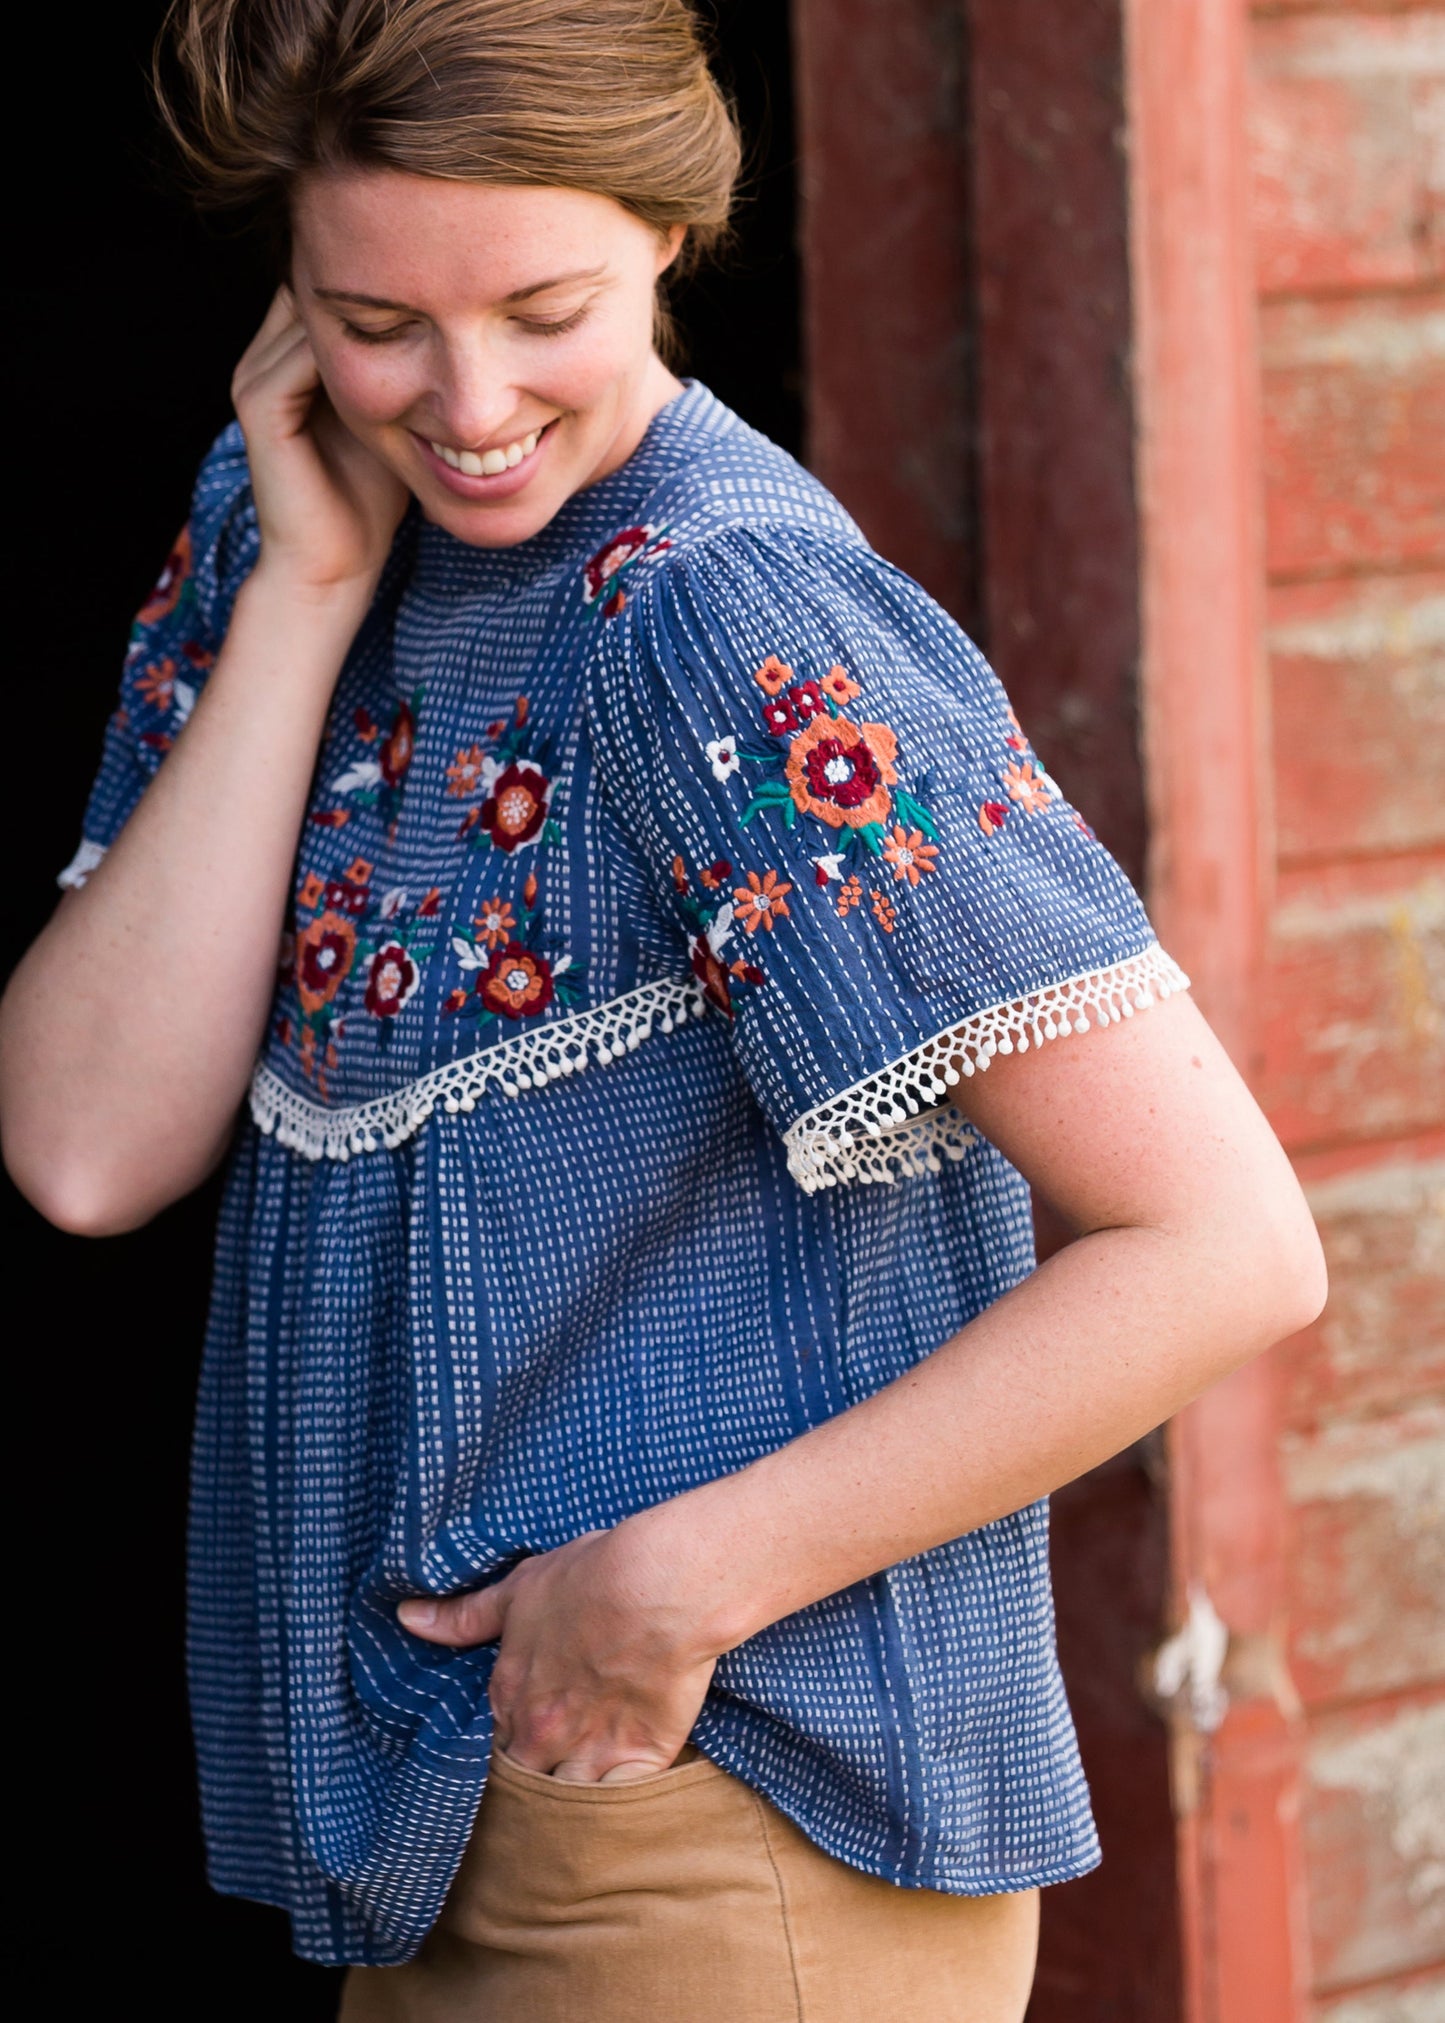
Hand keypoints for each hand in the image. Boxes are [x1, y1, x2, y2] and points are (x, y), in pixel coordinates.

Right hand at [231, 287, 408, 600]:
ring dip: (366, 304)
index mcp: (289, 357)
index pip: (328, 287)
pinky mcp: (261, 406)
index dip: (377, 273)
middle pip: (312, 285)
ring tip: (425, 300)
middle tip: (435, 268)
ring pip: (307, 312)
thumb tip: (455, 326)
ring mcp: (255, 378)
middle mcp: (263, 358)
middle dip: (372, 277)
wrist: (334, 565)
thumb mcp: (393, 418)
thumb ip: (401, 369)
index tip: (437, 269)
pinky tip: (404, 348)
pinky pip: (302, 356)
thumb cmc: (369, 499)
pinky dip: (351, 346)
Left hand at [397, 1521, 720, 1783]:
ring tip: (573, 1811)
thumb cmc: (593, 1576)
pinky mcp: (639, 1760)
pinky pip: (615, 1808)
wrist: (661, 1583)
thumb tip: (406, 1618)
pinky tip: (615, 1809)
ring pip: (562, 1807)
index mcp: (508, 1694)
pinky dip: (614, 1811)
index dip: (502, 1750)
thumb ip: (464, 1616)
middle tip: (539, 1788)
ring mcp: (588, 1751)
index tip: (515, 1748)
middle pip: (521, 1785)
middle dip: (527, 1790)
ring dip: (565, 1810)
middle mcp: (540, 1732)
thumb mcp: (520, 1588)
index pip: (488, 1748)